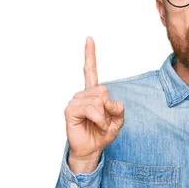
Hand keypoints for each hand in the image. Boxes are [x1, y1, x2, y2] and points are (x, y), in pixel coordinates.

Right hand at [64, 37, 124, 173]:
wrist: (92, 149)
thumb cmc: (102, 133)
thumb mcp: (118, 119)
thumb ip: (118, 107)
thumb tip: (106, 100)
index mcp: (93, 93)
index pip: (90, 70)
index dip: (90, 54)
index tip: (89, 38)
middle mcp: (82, 94)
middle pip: (103, 90)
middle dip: (109, 108)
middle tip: (104, 120)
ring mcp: (75, 101)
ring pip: (99, 100)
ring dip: (104, 117)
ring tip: (98, 124)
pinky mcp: (70, 110)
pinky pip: (92, 109)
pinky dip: (99, 119)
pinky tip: (95, 125)